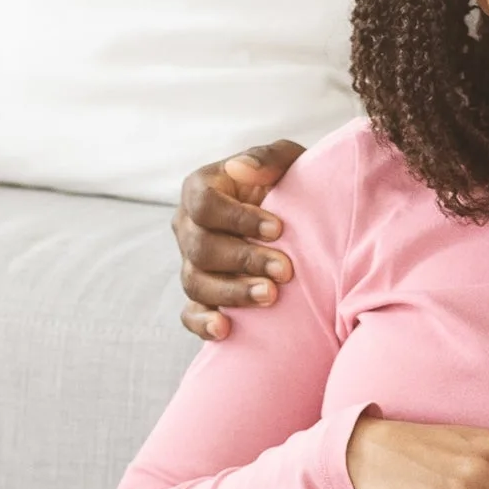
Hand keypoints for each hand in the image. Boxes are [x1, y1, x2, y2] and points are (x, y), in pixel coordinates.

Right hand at [176, 142, 305, 340]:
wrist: (299, 221)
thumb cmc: (289, 185)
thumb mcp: (287, 162)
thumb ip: (266, 158)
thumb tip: (240, 169)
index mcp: (201, 189)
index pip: (203, 204)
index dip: (238, 218)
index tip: (278, 229)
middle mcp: (188, 226)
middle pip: (201, 248)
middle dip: (244, 260)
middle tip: (286, 270)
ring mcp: (191, 263)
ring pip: (196, 283)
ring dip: (233, 293)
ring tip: (270, 297)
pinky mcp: (201, 295)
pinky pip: (190, 313)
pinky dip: (203, 323)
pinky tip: (225, 330)